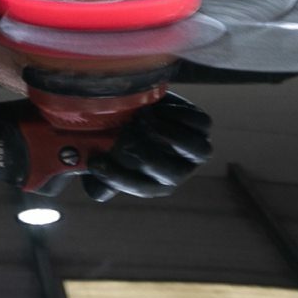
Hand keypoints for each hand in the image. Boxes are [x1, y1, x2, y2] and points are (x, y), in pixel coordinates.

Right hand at [81, 93, 212, 200]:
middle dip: (147, 155)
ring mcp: (193, 149)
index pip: (142, 187)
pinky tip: (156, 106)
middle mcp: (178, 171)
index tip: (94, 161)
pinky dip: (182, 115)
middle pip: (172, 173)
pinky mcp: (201, 125)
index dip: (118, 178)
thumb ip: (98, 176)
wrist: (138, 110)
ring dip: (171, 135)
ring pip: (198, 150)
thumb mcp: (104, 158)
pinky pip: (202, 123)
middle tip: (123, 135)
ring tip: (143, 118)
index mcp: (155, 184)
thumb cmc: (117, 138)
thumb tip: (96, 191)